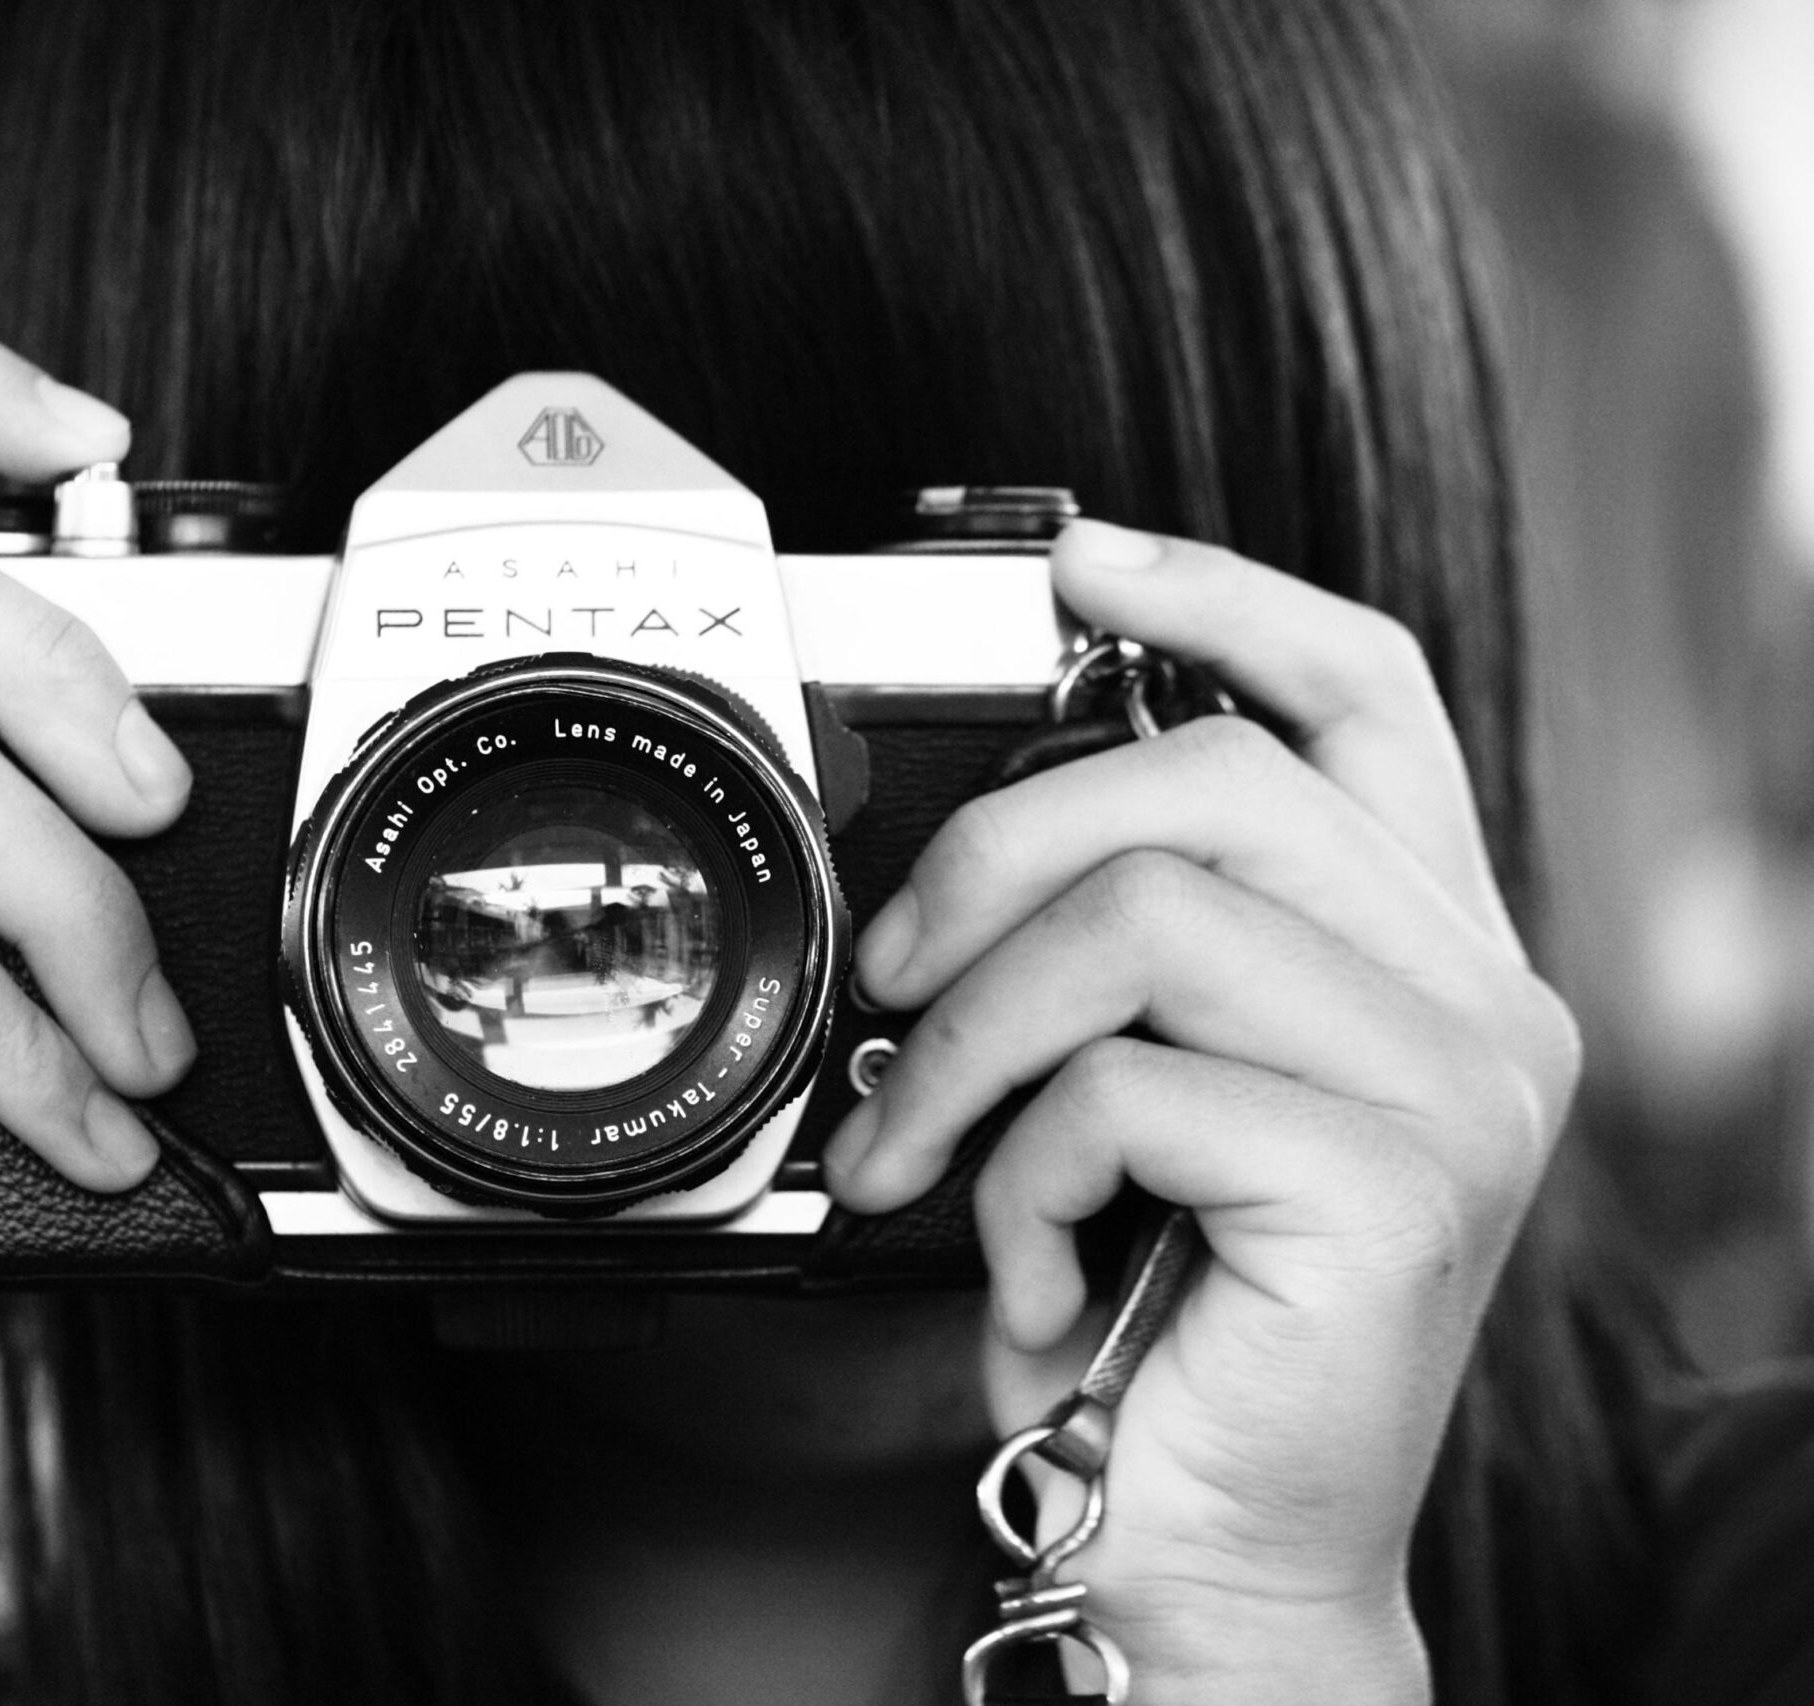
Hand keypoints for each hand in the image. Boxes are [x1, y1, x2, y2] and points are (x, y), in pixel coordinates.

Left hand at [823, 520, 1576, 1701]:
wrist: (1217, 1550)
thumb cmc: (1162, 1321)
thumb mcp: (1140, 1095)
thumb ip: (1121, 952)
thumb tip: (957, 845)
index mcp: (1422, 950)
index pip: (1364, 694)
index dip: (1220, 597)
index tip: (1073, 563)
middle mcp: (1477, 1000)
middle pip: (1215, 778)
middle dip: (998, 852)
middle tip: (894, 975)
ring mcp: (1456, 1092)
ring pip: (1148, 917)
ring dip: (968, 1039)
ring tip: (913, 1150)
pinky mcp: (1397, 1189)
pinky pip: (1125, 1086)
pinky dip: (1015, 1175)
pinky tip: (1024, 1264)